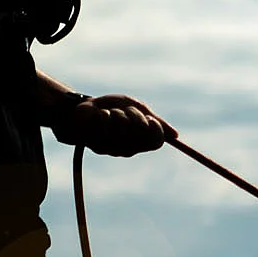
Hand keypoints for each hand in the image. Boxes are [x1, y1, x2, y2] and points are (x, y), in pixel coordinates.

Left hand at [55, 94, 175, 156]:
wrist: (81, 108)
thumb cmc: (109, 108)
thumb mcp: (135, 108)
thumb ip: (155, 121)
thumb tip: (176, 136)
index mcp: (138, 141)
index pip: (156, 141)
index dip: (154, 127)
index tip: (149, 117)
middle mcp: (126, 148)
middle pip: (141, 132)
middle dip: (133, 115)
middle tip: (125, 110)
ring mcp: (110, 148)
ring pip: (123, 127)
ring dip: (117, 113)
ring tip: (108, 113)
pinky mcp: (94, 142)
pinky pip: (107, 123)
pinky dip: (104, 114)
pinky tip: (98, 116)